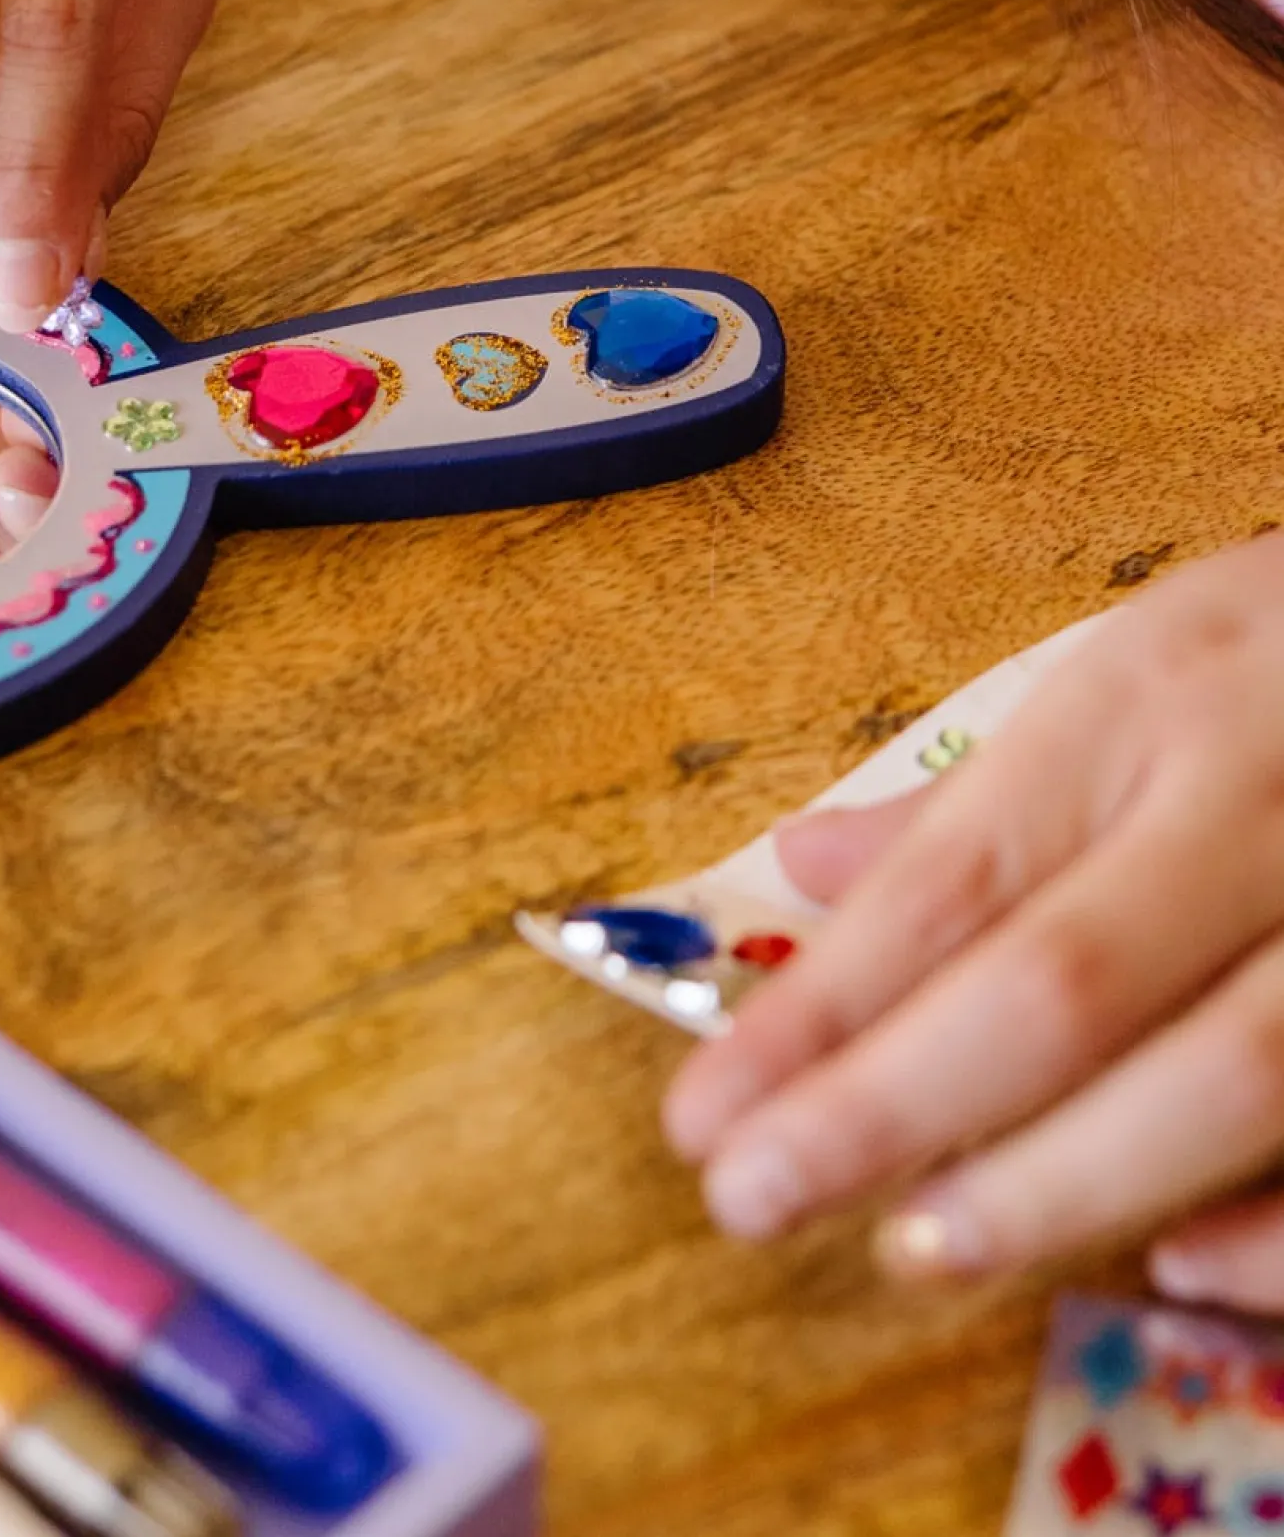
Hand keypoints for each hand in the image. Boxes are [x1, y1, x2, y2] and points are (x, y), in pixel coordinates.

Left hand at [660, 531, 1283, 1312]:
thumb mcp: (1147, 661)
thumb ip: (989, 793)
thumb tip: (806, 870)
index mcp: (1152, 701)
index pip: (954, 881)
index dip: (820, 1011)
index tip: (704, 1113)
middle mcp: (1266, 796)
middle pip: (1066, 982)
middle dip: (895, 1107)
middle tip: (753, 1198)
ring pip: (1236, 1071)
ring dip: (1065, 1180)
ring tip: (915, 1252)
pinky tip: (1178, 1271)